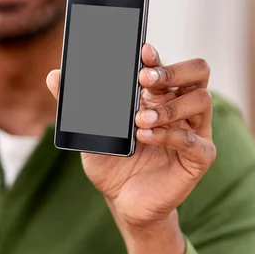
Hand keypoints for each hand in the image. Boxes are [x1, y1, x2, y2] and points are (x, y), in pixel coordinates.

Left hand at [46, 44, 215, 229]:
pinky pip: (194, 140)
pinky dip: (170, 135)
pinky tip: (146, 137)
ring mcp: (194, 131)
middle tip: (145, 79)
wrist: (122, 201)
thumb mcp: (92, 131)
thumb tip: (53, 75)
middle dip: (173, 71)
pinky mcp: (200, 157)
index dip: (156, 57)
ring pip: (201, 100)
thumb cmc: (112, 162)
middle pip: (198, 72)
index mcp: (159, 96)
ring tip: (139, 119)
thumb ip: (78, 104)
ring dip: (168, 106)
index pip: (165, 66)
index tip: (141, 51)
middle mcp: (181, 108)